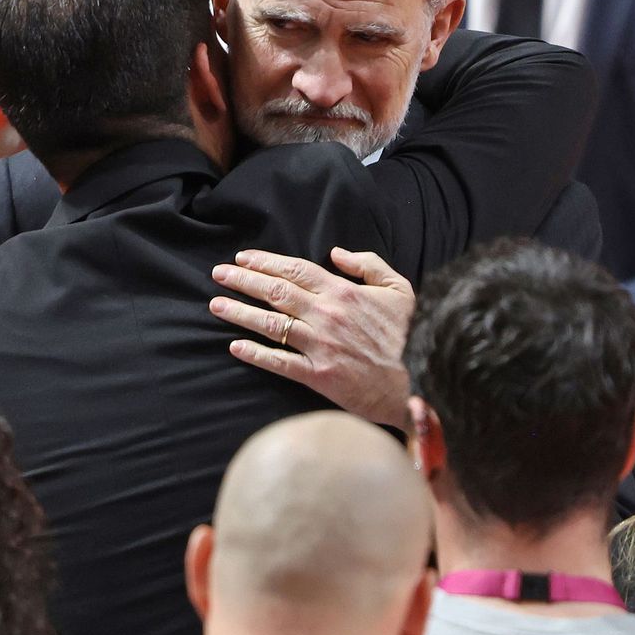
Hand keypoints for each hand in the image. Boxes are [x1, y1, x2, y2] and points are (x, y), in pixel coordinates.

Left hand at [210, 247, 414, 426]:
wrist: (418, 381)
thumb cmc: (409, 334)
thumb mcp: (399, 289)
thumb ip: (368, 264)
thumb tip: (336, 253)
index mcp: (342, 292)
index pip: (294, 270)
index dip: (265, 262)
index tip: (242, 258)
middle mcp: (326, 315)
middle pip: (276, 292)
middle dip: (243, 280)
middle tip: (219, 273)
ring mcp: (320, 346)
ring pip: (271, 324)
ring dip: (240, 312)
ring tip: (216, 304)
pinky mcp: (318, 375)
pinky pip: (280, 362)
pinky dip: (255, 354)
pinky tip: (235, 346)